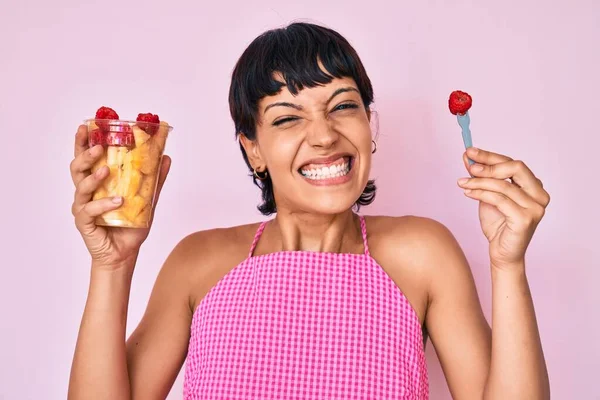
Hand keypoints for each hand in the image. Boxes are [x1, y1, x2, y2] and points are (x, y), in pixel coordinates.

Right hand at [70, 125, 170, 269]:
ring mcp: (83, 207)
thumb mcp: (147, 199)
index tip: (86, 126)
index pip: (87, 158)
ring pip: (81, 186)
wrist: (125, 253)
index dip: (83, 142)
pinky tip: (117, 201)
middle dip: (85, 154)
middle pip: (77, 168)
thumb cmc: (131, 225)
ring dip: (94, 177)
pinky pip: (90, 210)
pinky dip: (104, 204)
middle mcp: (86, 192)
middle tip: (98, 147)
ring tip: (107, 170)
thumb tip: (166, 157)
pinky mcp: (84, 222)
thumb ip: (155, 179)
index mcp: (98, 182)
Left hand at [457, 147, 549, 269]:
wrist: (502, 253)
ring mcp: (535, 207)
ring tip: (462, 183)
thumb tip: (469, 157)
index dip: (490, 156)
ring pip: (503, 185)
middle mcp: (540, 195)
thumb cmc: (498, 225)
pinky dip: (481, 194)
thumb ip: (481, 176)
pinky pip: (499, 199)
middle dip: (489, 164)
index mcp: (534, 187)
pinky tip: (468, 193)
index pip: (513, 163)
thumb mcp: (487, 195)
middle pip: (515, 167)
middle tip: (469, 167)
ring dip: (479, 182)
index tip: (470, 151)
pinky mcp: (525, 219)